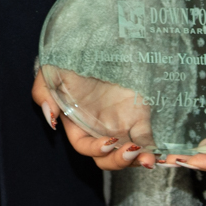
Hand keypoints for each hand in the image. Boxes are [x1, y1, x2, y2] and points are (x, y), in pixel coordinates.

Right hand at [31, 69, 156, 171]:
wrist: (99, 44)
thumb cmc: (71, 59)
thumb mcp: (51, 72)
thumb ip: (44, 94)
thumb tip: (50, 118)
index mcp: (77, 124)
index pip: (84, 146)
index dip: (95, 149)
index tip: (108, 143)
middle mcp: (99, 130)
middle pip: (107, 159)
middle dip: (118, 162)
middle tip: (131, 152)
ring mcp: (120, 125)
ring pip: (129, 154)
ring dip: (138, 160)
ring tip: (149, 159)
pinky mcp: (139, 117)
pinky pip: (147, 139)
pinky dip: (154, 149)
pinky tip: (161, 156)